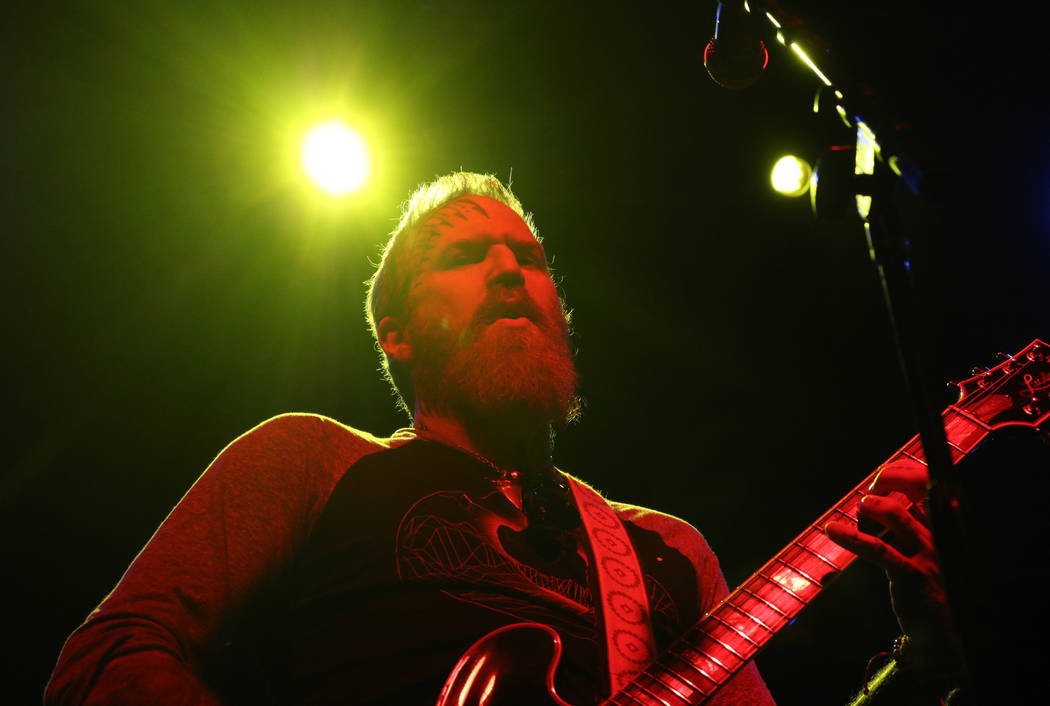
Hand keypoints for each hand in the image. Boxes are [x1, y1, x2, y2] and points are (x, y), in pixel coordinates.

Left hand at [824, 460, 958, 676]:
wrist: (945, 630)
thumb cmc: (929, 583)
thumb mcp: (925, 548)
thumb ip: (910, 522)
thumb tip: (874, 499)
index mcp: (948, 524)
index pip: (930, 483)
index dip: (902, 471)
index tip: (880, 476)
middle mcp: (943, 534)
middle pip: (917, 488)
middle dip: (887, 480)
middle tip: (867, 492)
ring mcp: (929, 554)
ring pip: (896, 514)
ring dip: (870, 506)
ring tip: (858, 509)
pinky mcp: (911, 575)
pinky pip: (877, 549)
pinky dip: (851, 536)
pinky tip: (833, 530)